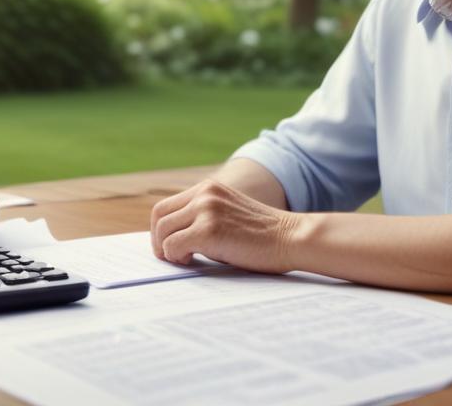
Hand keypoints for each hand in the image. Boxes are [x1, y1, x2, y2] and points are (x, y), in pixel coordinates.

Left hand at [150, 179, 302, 273]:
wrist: (293, 238)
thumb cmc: (264, 236)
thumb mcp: (230, 215)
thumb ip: (205, 218)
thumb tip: (174, 240)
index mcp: (209, 188)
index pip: (167, 205)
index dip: (161, 228)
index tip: (168, 245)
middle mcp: (205, 194)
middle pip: (159, 216)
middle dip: (158, 240)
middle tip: (171, 257)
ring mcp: (206, 210)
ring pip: (163, 232)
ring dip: (168, 250)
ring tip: (185, 260)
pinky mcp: (208, 230)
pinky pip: (173, 246)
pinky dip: (177, 258)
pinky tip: (191, 262)